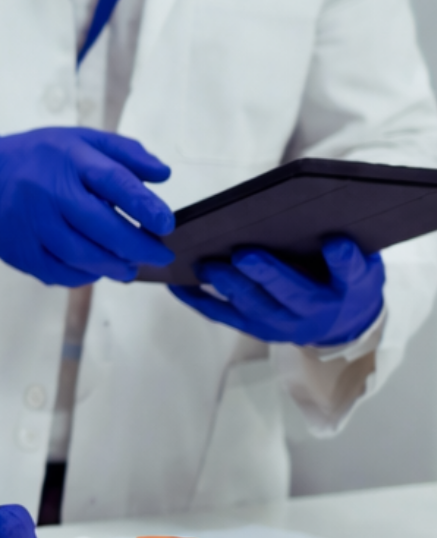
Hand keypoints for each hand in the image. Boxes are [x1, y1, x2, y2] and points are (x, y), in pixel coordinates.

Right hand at [0, 128, 175, 286]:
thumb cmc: (37, 159)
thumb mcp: (78, 140)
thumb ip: (124, 153)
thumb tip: (163, 175)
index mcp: (68, 159)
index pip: (114, 182)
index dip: (145, 205)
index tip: (166, 223)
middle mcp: (48, 192)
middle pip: (102, 227)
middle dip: (139, 246)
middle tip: (160, 253)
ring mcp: (32, 225)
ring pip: (83, 256)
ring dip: (116, 266)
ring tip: (132, 266)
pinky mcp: (21, 251)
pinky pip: (61, 272)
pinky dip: (86, 275)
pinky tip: (98, 269)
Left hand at [171, 235, 384, 346]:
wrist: (342, 323)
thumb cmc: (343, 278)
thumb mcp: (360, 260)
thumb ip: (348, 243)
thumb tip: (328, 210)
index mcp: (351, 288)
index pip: (351, 273)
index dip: (344, 260)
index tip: (336, 242)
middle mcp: (317, 310)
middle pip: (293, 294)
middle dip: (268, 274)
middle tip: (245, 254)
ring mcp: (284, 323)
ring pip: (254, 305)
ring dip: (229, 284)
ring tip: (207, 264)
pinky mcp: (255, 327)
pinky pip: (223, 314)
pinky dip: (199, 299)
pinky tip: (178, 284)